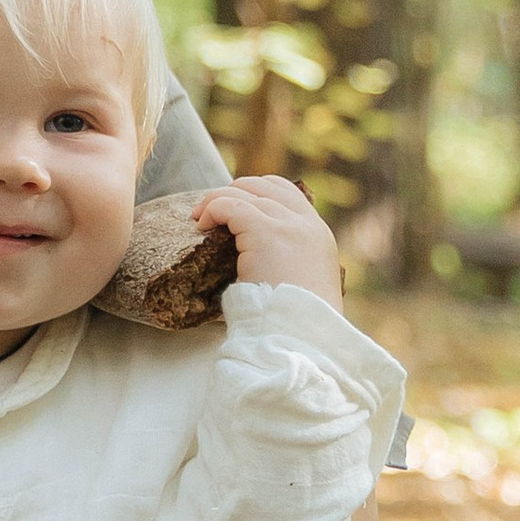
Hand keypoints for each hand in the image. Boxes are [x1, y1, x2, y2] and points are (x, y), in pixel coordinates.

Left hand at [195, 175, 343, 310]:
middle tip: (212, 210)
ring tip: (201, 218)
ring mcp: (288, 226)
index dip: (257, 193)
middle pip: (266, 185)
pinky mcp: (266, 233)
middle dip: (235, 191)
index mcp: (318, 234)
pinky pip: (231, 205)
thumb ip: (286, 261)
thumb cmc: (293, 322)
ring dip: (218, 200)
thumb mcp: (300, 283)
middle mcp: (307, 224)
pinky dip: (213, 208)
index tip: (236, 207)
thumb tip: (254, 256)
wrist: (300, 336)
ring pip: (245, 191)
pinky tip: (202, 225)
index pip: (287, 193)